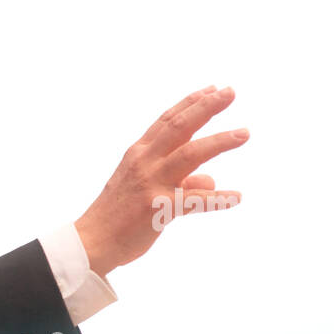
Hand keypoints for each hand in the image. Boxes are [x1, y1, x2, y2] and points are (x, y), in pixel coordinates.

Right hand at [75, 85, 247, 274]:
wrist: (91, 243)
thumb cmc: (115, 217)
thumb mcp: (142, 188)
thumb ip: (179, 180)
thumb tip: (211, 180)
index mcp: (137, 154)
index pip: (167, 121)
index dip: (191, 103)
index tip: (213, 89)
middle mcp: (144, 163)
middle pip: (180, 127)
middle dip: (207, 107)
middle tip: (230, 92)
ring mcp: (151, 184)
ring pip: (191, 154)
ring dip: (220, 142)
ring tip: (243, 134)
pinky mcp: (158, 208)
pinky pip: (195, 200)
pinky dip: (218, 199)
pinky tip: (237, 197)